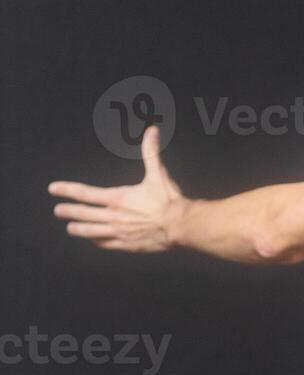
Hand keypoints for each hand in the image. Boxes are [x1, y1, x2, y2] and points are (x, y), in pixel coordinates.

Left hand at [49, 125, 188, 252]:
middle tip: (58, 211)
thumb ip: (151, 152)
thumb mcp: (158, 174)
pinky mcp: (128, 244)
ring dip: (78, 229)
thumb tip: (152, 130)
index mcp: (117, 198)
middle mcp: (113, 216)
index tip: (53, 189)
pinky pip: (106, 243)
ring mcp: (119, 231)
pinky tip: (93, 240)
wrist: (181, 224)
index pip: (84, 193)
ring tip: (70, 228)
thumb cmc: (169, 199)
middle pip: (83, 214)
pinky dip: (97, 241)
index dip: (67, 190)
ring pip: (91, 231)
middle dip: (68, 211)